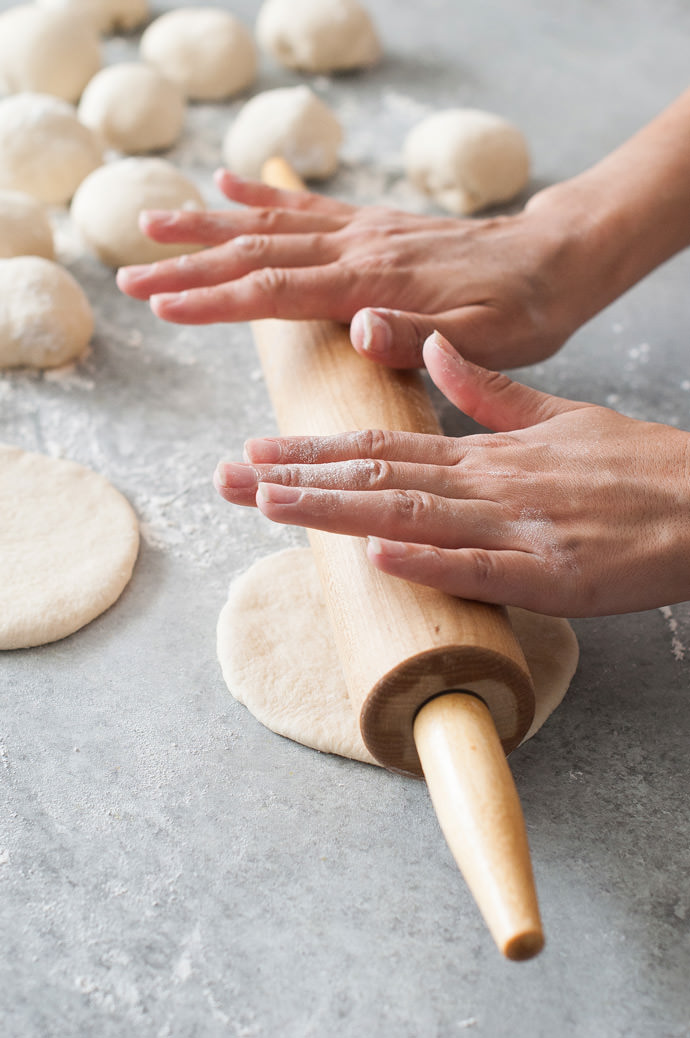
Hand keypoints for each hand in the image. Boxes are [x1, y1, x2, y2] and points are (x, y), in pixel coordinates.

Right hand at [116, 170, 610, 369]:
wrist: (557, 260)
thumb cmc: (523, 312)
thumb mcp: (486, 343)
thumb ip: (421, 338)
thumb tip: (359, 328)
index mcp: (377, 282)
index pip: (279, 291)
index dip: (216, 300)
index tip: (164, 306)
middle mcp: (361, 247)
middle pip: (258, 254)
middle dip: (190, 268)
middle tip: (130, 277)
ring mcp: (365, 230)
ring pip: (272, 225)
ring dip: (209, 228)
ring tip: (151, 224)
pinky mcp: (375, 224)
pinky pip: (310, 207)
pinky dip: (264, 195)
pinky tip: (227, 185)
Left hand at [214, 331, 689, 616]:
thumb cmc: (632, 467)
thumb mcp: (557, 415)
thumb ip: (487, 392)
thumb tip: (430, 352)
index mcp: (484, 453)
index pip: (383, 446)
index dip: (316, 448)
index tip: (258, 447)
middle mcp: (486, 486)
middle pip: (377, 479)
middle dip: (297, 478)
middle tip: (227, 475)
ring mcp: (515, 530)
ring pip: (411, 517)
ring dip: (337, 510)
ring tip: (270, 503)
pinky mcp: (551, 575)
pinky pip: (480, 570)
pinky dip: (428, 563)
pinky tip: (377, 557)